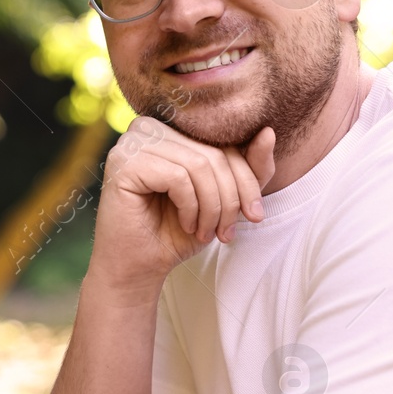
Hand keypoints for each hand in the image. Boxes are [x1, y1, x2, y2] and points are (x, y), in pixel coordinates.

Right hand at [91, 118, 276, 290]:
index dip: (248, 181)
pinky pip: (178, 177)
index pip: (225, 143)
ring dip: (211, 208)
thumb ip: (249, 167)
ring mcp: (132, 141)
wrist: (140, 267)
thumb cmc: (177, 231)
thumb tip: (269, 133)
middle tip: (226, 233)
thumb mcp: (223, 199)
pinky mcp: (123, 161)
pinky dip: (190, 207)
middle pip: (214, 154)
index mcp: (172, 128)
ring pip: (199, 165)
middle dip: (230, 199)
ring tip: (205, 232)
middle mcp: (150, 126)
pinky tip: (185, 224)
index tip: (254, 215)